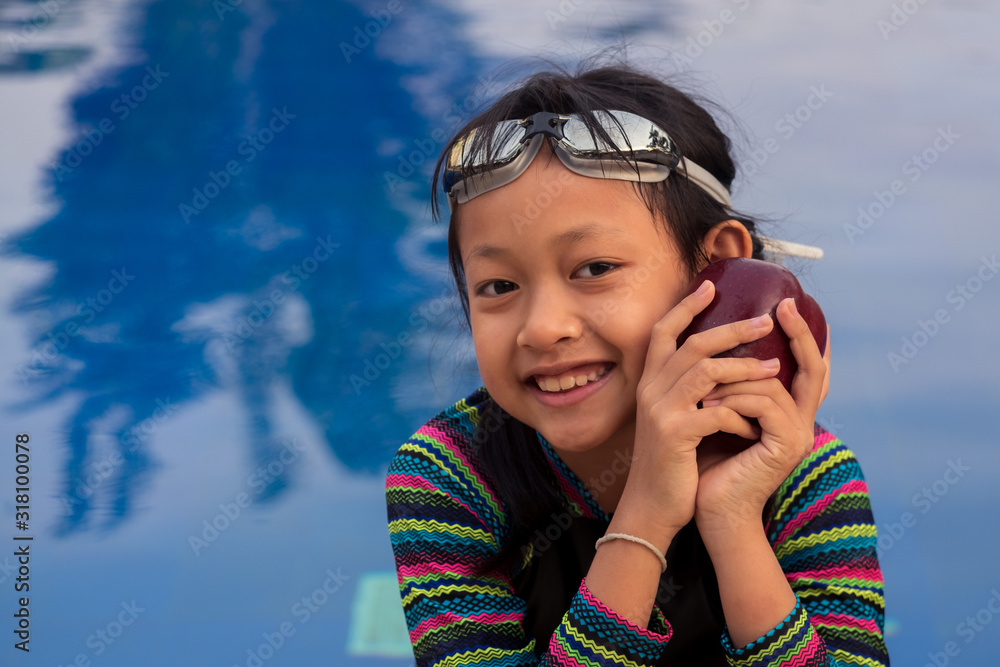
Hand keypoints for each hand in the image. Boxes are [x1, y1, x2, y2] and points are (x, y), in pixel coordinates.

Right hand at [617, 280, 782, 543]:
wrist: (651, 505)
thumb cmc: (670, 462)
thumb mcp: (672, 418)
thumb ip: (686, 391)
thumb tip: (716, 366)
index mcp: (650, 382)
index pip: (664, 332)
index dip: (685, 307)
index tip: (710, 287)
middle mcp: (651, 390)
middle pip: (692, 343)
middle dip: (731, 328)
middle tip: (765, 320)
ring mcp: (661, 410)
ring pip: (706, 370)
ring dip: (745, 366)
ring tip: (775, 365)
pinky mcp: (675, 434)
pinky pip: (716, 412)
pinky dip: (740, 415)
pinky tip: (754, 423)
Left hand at [692, 297, 829, 539]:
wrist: (706, 509)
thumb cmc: (705, 462)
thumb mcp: (716, 413)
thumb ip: (727, 384)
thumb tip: (714, 342)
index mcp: (787, 414)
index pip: (807, 368)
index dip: (805, 336)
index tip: (790, 304)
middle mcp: (801, 422)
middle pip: (814, 368)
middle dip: (800, 334)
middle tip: (782, 306)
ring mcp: (799, 435)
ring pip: (771, 384)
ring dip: (733, 378)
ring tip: (703, 388)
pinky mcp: (787, 446)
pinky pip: (762, 404)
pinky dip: (733, 399)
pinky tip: (709, 406)